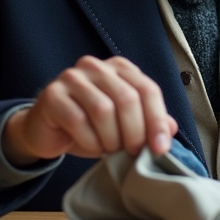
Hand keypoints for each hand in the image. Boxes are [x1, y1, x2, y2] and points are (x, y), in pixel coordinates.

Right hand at [1, 55, 177, 166]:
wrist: (48, 132)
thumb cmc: (90, 127)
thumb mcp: (124, 126)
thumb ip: (148, 123)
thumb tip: (171, 129)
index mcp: (119, 68)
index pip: (148, 89)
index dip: (157, 121)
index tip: (160, 149)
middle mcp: (96, 66)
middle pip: (127, 99)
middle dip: (135, 133)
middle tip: (131, 153)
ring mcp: (72, 77)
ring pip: (103, 110)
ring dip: (111, 138)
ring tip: (110, 149)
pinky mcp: (53, 94)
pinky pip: (78, 120)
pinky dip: (90, 141)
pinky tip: (91, 146)